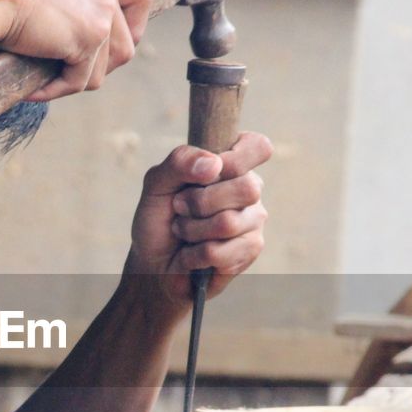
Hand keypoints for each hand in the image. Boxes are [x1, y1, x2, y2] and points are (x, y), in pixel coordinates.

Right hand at [0, 0, 151, 99]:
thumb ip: (72, 4)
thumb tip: (79, 37)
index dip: (134, 28)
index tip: (115, 47)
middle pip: (129, 42)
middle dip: (105, 66)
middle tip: (75, 74)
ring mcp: (101, 13)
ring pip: (106, 67)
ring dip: (79, 79)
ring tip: (50, 80)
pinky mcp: (90, 38)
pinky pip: (81, 80)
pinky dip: (58, 89)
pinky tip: (36, 89)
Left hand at [125, 132, 272, 310]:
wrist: (153, 264)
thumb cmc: (159, 220)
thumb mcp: (156, 185)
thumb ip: (179, 163)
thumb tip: (213, 164)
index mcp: (231, 164)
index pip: (257, 146)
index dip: (235, 158)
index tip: (209, 172)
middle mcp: (249, 189)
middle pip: (246, 188)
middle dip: (200, 202)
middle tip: (180, 208)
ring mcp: (254, 221)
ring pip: (228, 223)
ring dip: (192, 231)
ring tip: (183, 233)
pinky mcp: (250, 251)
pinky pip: (220, 252)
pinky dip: (194, 255)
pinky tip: (191, 254)